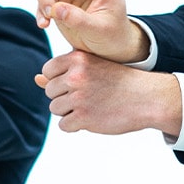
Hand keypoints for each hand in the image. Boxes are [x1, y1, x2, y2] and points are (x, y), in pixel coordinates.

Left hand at [34, 50, 181, 135]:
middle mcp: (76, 76)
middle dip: (64, 97)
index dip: (60, 80)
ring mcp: (79, 97)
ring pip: (55, 109)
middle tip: (89, 96)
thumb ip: (63, 72)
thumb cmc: (118, 82)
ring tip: (91, 106)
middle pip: (50, 92)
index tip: (78, 83)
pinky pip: (64, 125)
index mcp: (77, 58)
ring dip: (69, 112)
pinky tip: (92, 118)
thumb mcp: (92, 68)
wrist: (146, 98)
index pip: (48, 71)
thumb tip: (37, 79)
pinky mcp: (84, 118)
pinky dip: (75, 125)